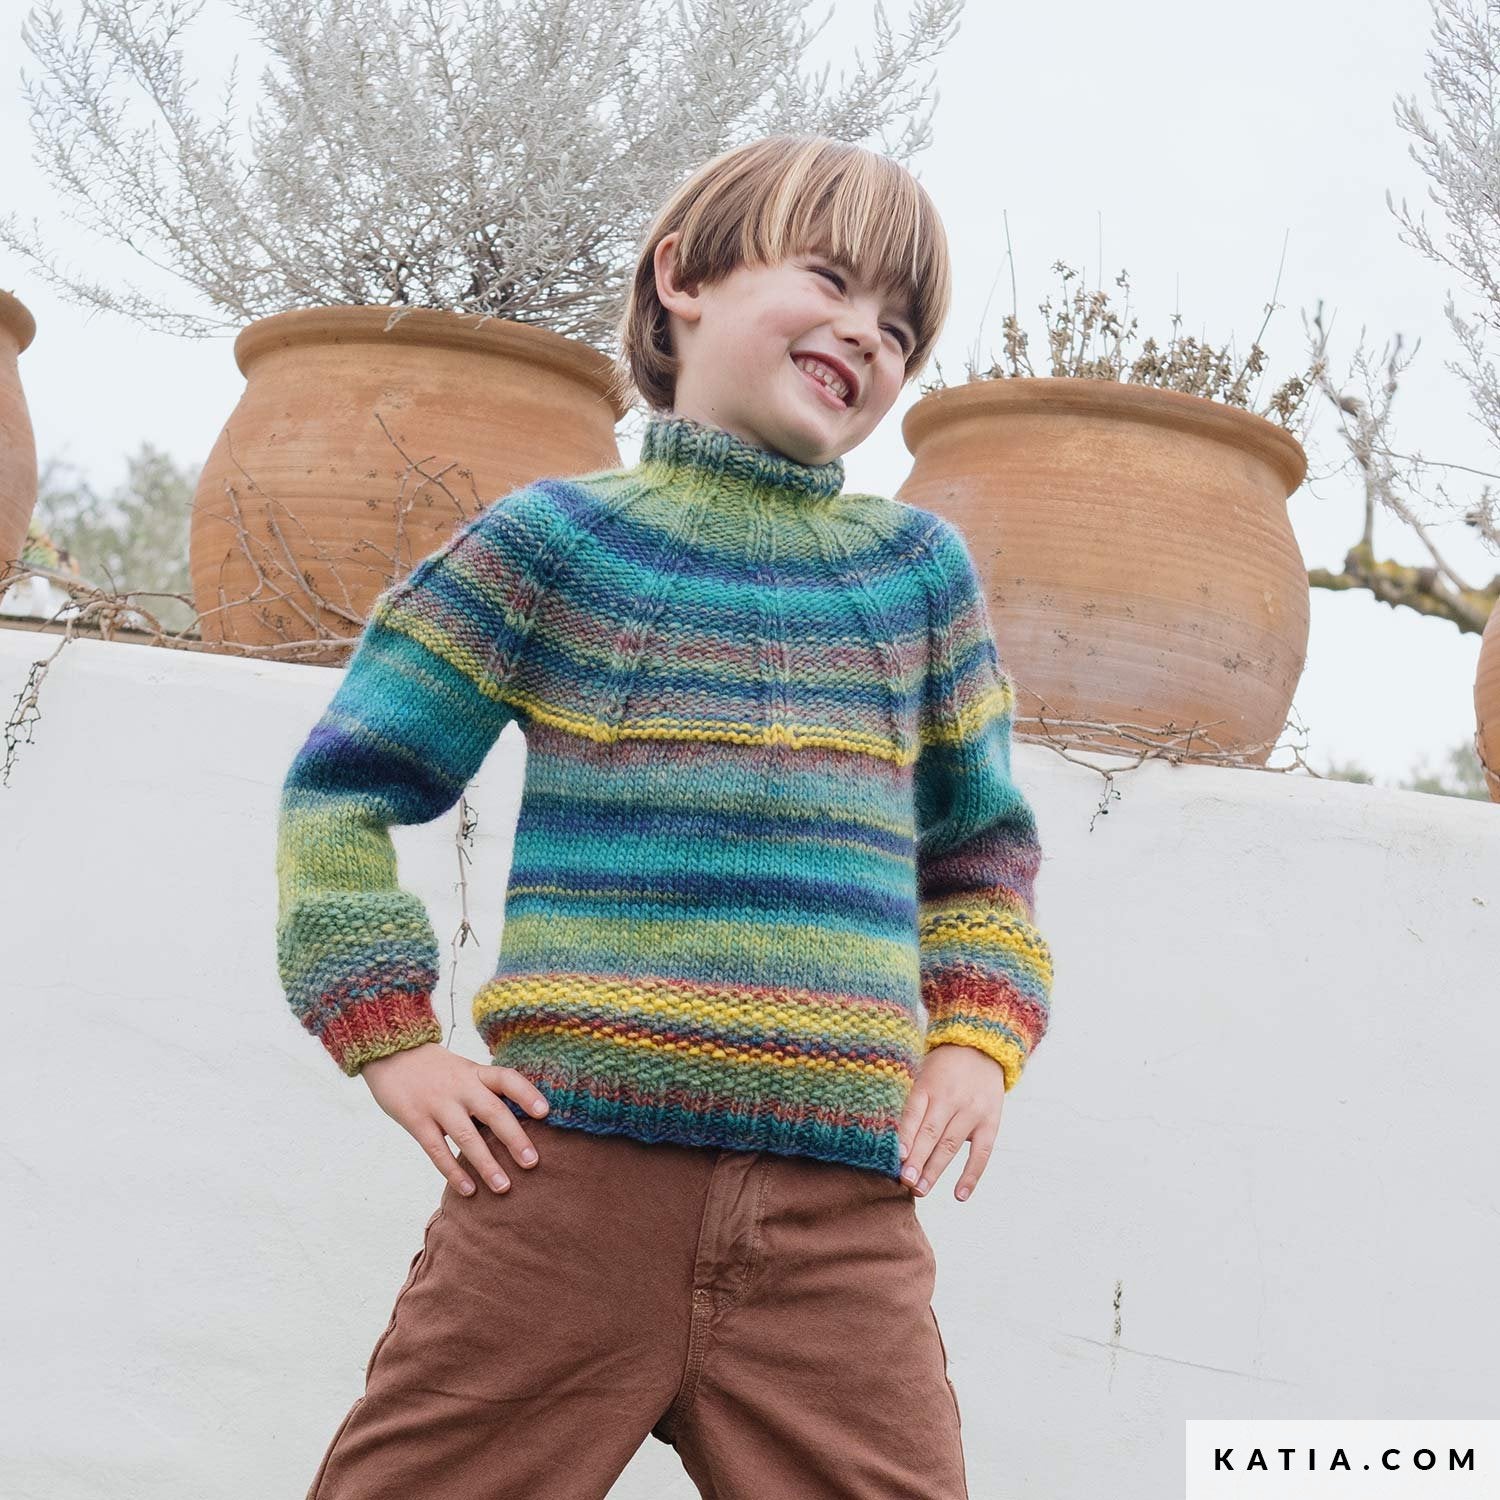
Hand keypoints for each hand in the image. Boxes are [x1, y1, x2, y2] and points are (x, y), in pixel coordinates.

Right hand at [360, 1042, 550, 1196]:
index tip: (545, 1112)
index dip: (527, 1094)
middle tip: (533, 1162)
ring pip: (466, 1136)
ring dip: (486, 1163)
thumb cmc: (435, 1069)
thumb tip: (517, 1123)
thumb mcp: (464, 1070)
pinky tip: (468, 1189)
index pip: (507, 1079)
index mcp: (475, 1072)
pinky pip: (437, 1149)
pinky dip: (453, 1171)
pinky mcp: (416, 1120)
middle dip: (514, 1138)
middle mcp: (460, 1087)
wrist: (391, 1052)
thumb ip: (484, 1093)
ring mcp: (437, 1104)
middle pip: (492, 1111)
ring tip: (503, 1186)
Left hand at [896, 1043, 1003, 1202]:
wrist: (981, 1047)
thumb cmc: (941, 1067)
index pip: (914, 1112)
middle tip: (905, 1181)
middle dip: (917, 1159)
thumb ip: (907, 1101)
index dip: (904, 1135)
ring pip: (951, 1145)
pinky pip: (981, 1153)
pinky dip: (971, 1176)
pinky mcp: (990, 1123)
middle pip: (931, 1132)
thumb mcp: (920, 1073)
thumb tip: (886, 1138)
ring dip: (935, 1170)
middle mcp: (951, 1098)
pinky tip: (959, 1195)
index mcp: (928, 1084)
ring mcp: (972, 1111)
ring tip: (920, 1191)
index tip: (895, 1156)